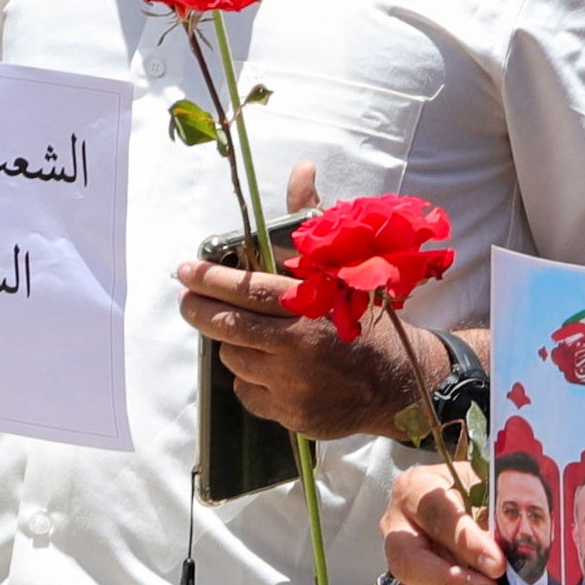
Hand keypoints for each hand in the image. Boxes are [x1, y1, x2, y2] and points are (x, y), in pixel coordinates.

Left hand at [180, 162, 441, 438]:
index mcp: (310, 308)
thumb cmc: (364, 315)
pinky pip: (249, 393)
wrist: (400, 382)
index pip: (247, 291)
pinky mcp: (292, 416)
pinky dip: (252, 380)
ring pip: (235, 361)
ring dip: (235, 346)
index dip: (209, 280)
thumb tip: (301, 169)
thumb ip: (311, 218)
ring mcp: (294, 386)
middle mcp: (299, 348)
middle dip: (200, 312)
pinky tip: (271, 369)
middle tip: (190, 301)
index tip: (185, 272)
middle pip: (228, 329)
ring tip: (251, 335)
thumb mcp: (342, 266)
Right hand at [378, 453, 500, 584]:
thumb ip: (498, 514)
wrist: (467, 505)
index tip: (497, 563)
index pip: (433, 513)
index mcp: (416, 490)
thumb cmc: (479, 493)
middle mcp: (397, 527)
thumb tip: (518, 553)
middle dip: (449, 583)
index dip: (464, 541)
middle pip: (406, 561)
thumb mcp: (488, 489)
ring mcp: (398, 564)